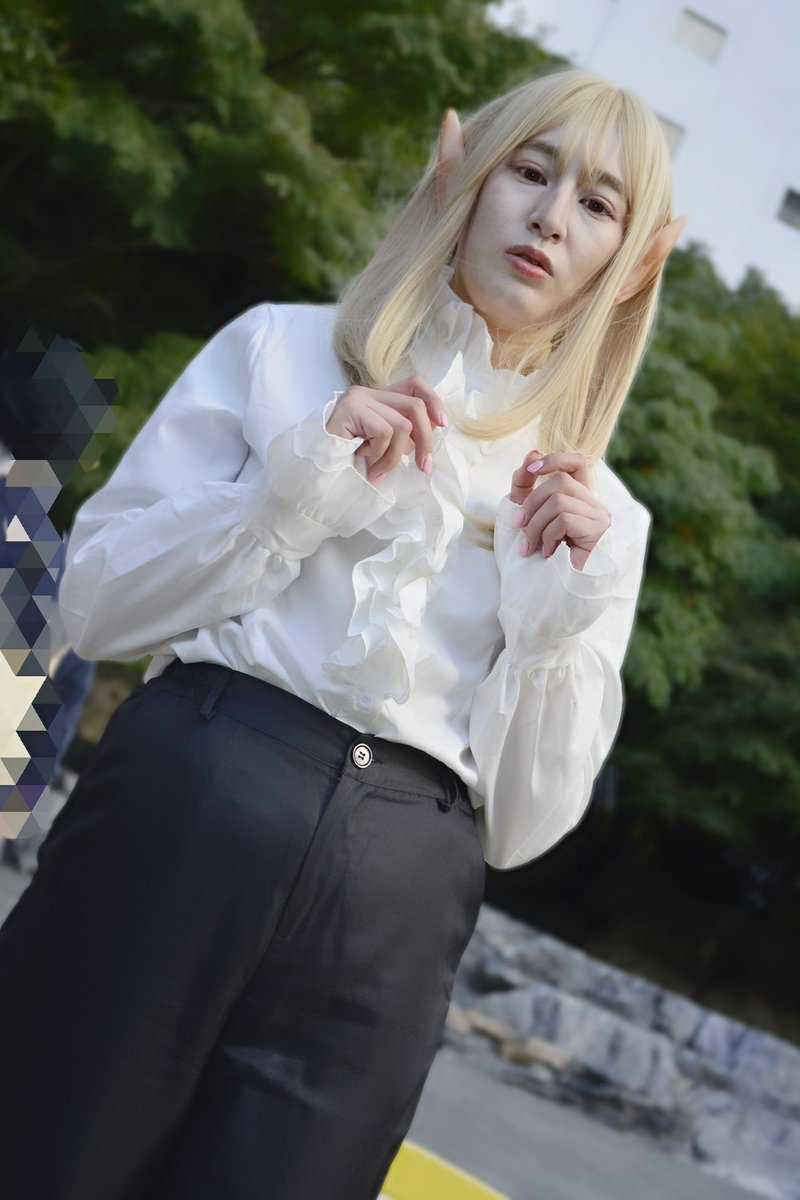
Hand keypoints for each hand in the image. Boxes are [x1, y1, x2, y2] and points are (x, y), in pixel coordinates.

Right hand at [326, 376, 447, 484]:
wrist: (313, 471)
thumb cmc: (346, 462)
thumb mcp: (382, 446)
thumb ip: (404, 434)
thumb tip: (437, 428)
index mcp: (377, 398)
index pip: (414, 385)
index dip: (434, 401)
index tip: (443, 425)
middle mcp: (367, 393)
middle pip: (415, 406)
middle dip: (425, 441)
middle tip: (424, 468)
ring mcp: (358, 398)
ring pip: (402, 425)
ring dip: (395, 457)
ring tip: (377, 471)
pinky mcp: (350, 409)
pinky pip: (384, 432)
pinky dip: (378, 454)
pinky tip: (359, 457)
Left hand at [508, 450, 611, 569]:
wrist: (550, 593)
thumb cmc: (538, 556)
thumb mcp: (525, 515)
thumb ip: (525, 487)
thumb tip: (532, 453)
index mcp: (578, 499)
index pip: (577, 463)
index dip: (555, 459)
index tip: (531, 469)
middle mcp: (593, 505)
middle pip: (561, 481)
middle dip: (531, 503)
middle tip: (518, 527)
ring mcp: (599, 518)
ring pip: (559, 500)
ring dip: (536, 525)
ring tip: (531, 547)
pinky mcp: (598, 533)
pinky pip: (565, 519)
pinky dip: (548, 536)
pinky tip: (549, 553)